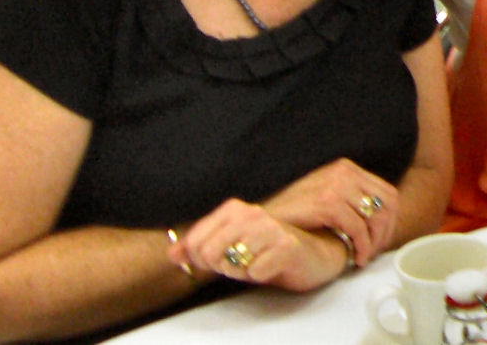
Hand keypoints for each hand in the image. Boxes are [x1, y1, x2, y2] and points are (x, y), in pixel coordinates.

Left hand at [172, 199, 344, 290]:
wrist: (314, 253)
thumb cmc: (270, 249)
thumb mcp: (230, 246)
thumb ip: (199, 248)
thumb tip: (172, 254)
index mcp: (234, 209)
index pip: (195, 241)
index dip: (201, 259)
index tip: (221, 259)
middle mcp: (251, 213)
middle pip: (209, 253)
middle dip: (222, 267)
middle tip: (242, 264)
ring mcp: (270, 228)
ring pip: (231, 263)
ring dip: (242, 272)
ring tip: (258, 264)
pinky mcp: (286, 246)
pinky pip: (255, 273)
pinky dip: (261, 276)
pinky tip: (272, 268)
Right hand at [260, 158, 399, 266]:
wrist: (263, 218)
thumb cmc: (294, 211)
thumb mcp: (325, 194)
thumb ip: (349, 198)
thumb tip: (378, 217)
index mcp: (347, 168)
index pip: (387, 193)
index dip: (391, 219)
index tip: (383, 239)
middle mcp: (344, 172)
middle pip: (387, 204)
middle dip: (386, 232)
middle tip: (375, 252)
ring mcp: (336, 186)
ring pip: (375, 217)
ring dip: (374, 242)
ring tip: (363, 257)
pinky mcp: (327, 203)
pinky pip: (357, 228)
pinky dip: (361, 246)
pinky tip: (354, 258)